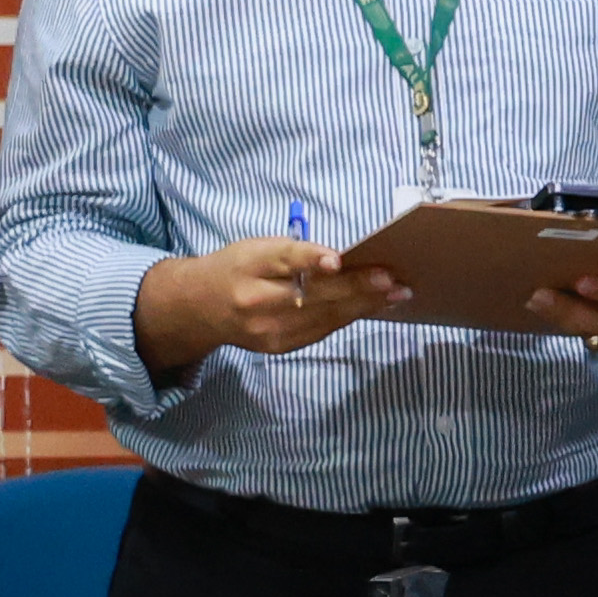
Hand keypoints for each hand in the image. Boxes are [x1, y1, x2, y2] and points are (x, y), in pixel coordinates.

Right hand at [135, 233, 406, 378]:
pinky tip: (375, 306)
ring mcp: (268, 329)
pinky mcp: (280, 347)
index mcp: (248, 266)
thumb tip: (344, 261)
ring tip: (398, 294)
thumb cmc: (238, 268)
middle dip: (358, 287)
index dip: (311, 260)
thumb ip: (295, 254)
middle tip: (393, 280)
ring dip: (366, 305)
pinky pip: (323, 330)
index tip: (338, 260)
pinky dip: (351, 316)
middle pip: (314, 294)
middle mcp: (255, 301)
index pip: (282, 261)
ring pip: (325, 316)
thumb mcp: (256, 249)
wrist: (199, 308)